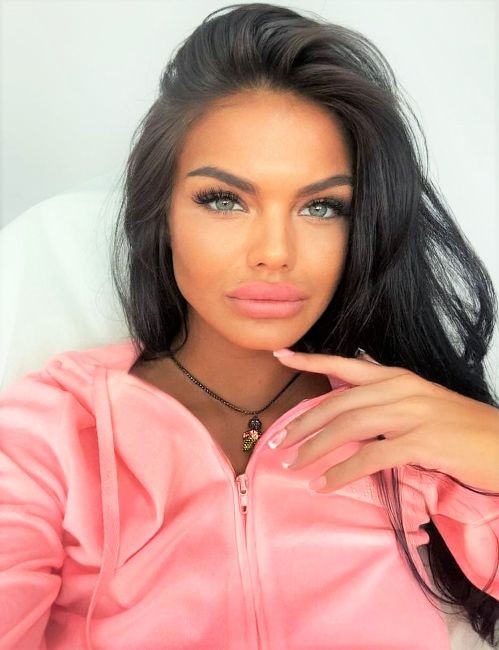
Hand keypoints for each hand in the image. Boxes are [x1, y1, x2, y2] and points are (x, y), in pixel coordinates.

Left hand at [269, 349, 498, 493]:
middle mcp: (399, 389)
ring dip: (314, 449)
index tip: (280, 355)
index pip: (344, 364)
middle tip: (277, 443)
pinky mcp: (421, 442)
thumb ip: (388, 385)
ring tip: (292, 466)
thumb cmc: (458, 425)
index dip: (310, 360)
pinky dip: (342, 472)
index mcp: (396, 377)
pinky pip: (370, 458)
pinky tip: (325, 484)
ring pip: (348, 428)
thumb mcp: (421, 396)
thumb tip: (363, 363)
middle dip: (302, 424)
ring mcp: (411, 414)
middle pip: (338, 404)